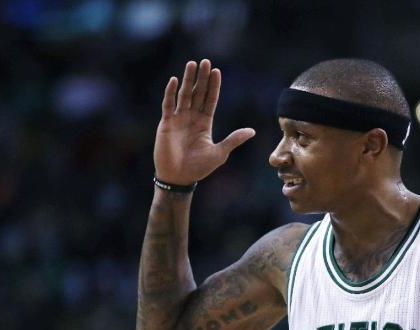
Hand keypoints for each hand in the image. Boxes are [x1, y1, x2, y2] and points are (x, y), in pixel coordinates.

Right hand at [154, 59, 255, 184]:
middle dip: (202, 78)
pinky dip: (170, 93)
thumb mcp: (220, 153)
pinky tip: (174, 80)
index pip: (210, 99)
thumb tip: (252, 131)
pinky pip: (168, 104)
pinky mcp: (166, 123)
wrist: (179, 178)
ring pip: (184, 94)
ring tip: (192, 64)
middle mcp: (191, 117)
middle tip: (206, 61)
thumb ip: (234, 139)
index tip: (217, 71)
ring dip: (188, 80)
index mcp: (204, 122)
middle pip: (198, 93)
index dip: (214, 86)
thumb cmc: (198, 168)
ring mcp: (178, 119)